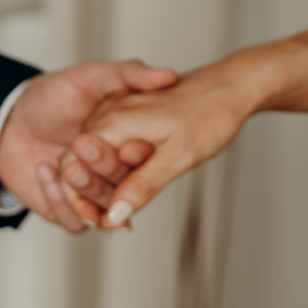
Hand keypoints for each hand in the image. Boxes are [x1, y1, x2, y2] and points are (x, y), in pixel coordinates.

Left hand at [0, 60, 176, 231]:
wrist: (5, 121)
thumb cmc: (49, 97)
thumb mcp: (90, 77)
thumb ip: (128, 74)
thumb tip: (167, 75)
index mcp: (125, 142)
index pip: (146, 159)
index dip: (141, 156)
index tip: (131, 146)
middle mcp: (111, 171)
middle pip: (126, 187)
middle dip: (107, 170)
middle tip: (84, 146)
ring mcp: (89, 192)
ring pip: (104, 211)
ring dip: (86, 190)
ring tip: (66, 166)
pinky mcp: (66, 210)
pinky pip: (74, 222)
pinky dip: (60, 201)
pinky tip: (45, 170)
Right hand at [57, 61, 258, 228]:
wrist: (232, 86)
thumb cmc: (211, 115)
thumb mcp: (179, 157)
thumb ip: (142, 185)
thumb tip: (114, 215)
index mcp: (117, 121)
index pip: (74, 163)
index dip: (80, 197)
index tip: (100, 221)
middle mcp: (113, 111)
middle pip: (80, 157)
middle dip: (90, 191)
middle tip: (113, 217)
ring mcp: (121, 107)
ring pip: (95, 149)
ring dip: (102, 179)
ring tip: (123, 203)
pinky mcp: (132, 109)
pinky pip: (111, 140)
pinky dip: (113, 163)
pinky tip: (131, 179)